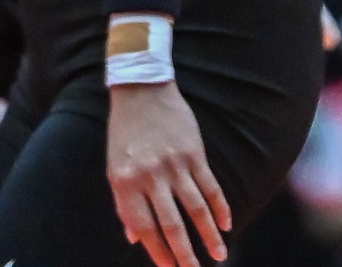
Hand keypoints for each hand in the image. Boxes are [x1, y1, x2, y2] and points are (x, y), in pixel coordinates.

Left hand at [108, 81, 231, 266]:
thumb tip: (135, 238)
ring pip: (196, 207)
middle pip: (171, 224)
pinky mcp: (194, 152)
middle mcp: (150, 176)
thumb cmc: (125, 134)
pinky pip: (210, 185)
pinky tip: (226, 224)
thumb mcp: (115, 169)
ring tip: (220, 255)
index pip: (144, 228)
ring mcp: (174, 164)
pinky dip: (219, 206)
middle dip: (184, 253)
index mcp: (126, 184)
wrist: (141, 91)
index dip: (158, 253)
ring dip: (208, 235)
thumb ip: (125, 204)